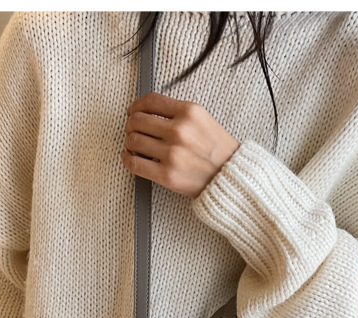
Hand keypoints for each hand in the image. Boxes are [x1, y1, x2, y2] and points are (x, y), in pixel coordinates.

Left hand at [122, 92, 240, 199]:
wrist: (230, 178)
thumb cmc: (219, 152)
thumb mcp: (203, 120)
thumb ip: (178, 113)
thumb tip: (147, 111)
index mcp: (189, 112)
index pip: (151, 101)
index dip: (136, 105)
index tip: (133, 111)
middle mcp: (180, 131)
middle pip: (138, 120)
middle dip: (131, 124)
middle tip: (132, 129)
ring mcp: (172, 154)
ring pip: (133, 140)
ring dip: (129, 142)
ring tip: (134, 145)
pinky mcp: (167, 175)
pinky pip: (135, 163)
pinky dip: (127, 159)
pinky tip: (129, 157)